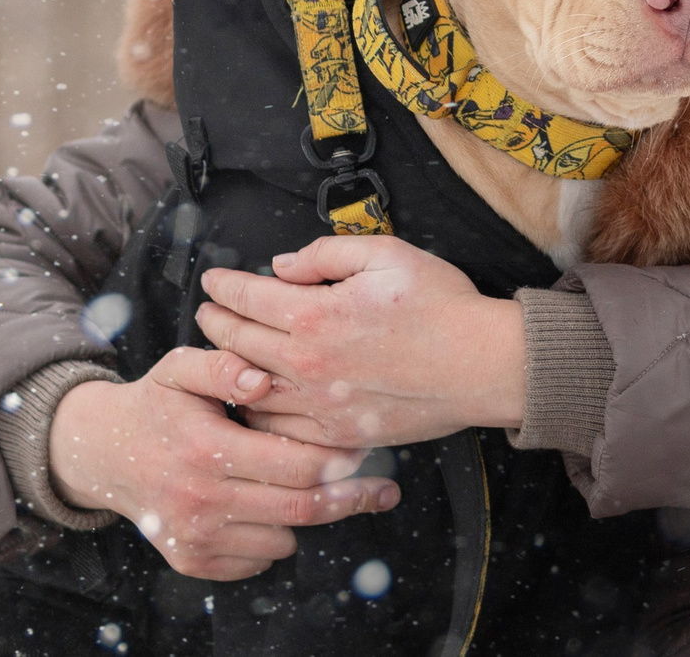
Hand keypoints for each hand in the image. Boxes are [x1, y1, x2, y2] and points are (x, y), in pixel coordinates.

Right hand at [46, 346, 399, 579]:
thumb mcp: (180, 368)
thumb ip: (222, 364)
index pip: (298, 464)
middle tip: (383, 489)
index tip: (366, 449)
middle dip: (349, 499)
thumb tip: (263, 378)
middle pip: (302, 509)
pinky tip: (270, 506)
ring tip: (317, 488)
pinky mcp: (191, 561)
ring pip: (284, 538)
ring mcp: (195, 537)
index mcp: (207, 448)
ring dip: (307, 515)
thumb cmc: (157, 402)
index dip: (340, 458)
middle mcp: (201, 500)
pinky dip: (274, 538)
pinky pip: (257, 560)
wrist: (102, 454)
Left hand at [196, 236, 525, 448]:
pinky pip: (281, 429)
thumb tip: (281, 267)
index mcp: (317, 315)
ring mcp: (321, 406)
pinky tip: (257, 401)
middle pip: (239, 344)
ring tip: (222, 355)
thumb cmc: (441, 304)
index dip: (224, 287)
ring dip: (229, 370)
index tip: (212, 281)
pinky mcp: (339, 435)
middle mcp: (309, 364)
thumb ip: (326, 254)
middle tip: (206, 313)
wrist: (483, 365)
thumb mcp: (386, 254)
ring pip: (251, 392)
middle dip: (215, 324)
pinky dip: (259, 413)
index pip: (248, 299)